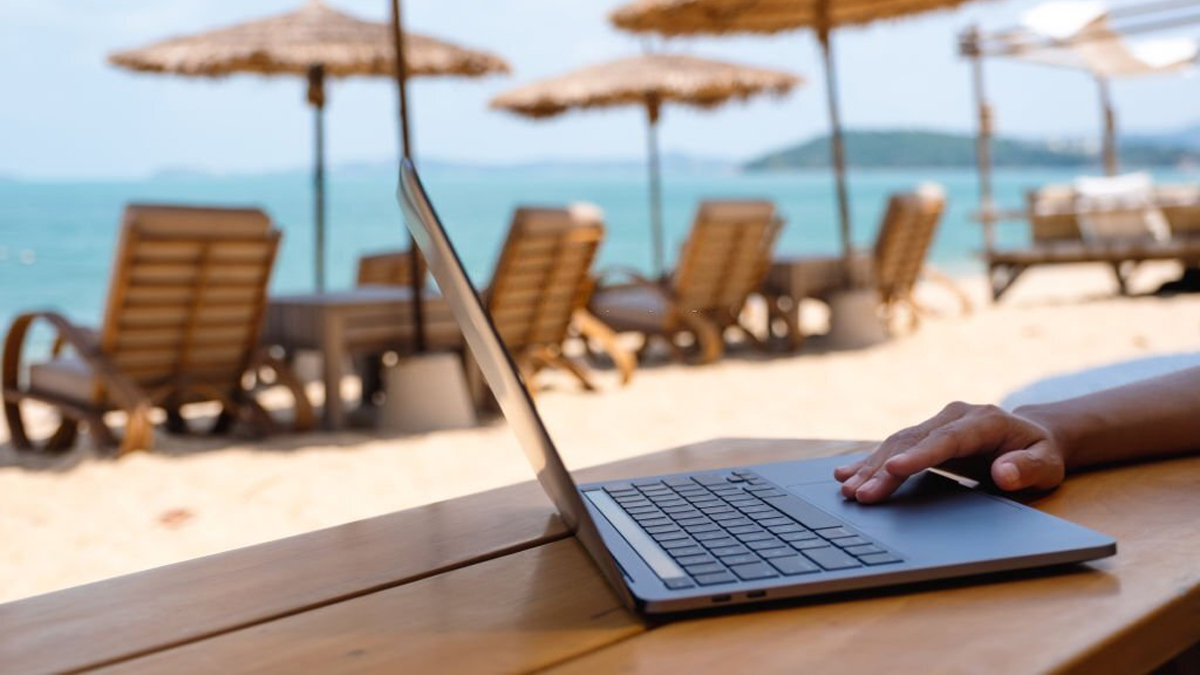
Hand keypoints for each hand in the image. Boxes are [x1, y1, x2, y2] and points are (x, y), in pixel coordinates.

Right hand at [833, 402, 1067, 502]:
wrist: (1032, 437)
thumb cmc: (1040, 454)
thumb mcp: (1047, 464)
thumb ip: (1027, 468)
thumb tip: (1003, 473)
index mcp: (983, 421)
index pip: (946, 439)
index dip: (918, 455)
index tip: (894, 469)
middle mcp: (953, 416)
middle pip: (912, 442)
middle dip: (884, 470)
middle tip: (861, 494)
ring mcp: (936, 423)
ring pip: (897, 444)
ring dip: (871, 468)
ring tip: (848, 489)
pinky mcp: (924, 435)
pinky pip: (894, 448)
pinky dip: (870, 462)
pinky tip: (846, 474)